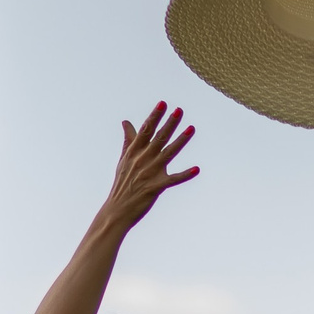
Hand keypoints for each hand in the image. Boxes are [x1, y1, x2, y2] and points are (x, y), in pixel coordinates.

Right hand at [102, 102, 198, 230]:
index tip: (163, 103)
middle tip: (179, 110)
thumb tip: (126, 121)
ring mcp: (150, 173)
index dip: (155, 116)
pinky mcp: (156, 187)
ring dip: (181, 141)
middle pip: (159, 138)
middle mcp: (143, 159)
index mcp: (134, 152)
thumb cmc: (122, 183)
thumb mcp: (124, 159)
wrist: (117, 209)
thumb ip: (129, 140)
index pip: (146, 130)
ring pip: (169, 153)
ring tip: (192, 129)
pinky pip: (173, 179)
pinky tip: (196, 169)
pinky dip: (185, 175)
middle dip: (169, 123)